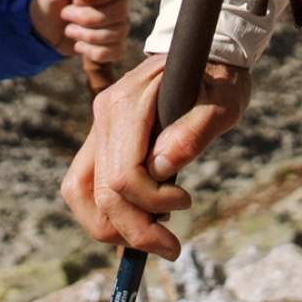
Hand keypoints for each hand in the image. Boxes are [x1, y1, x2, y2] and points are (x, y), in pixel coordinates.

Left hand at [31, 0, 132, 76]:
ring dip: (87, 35)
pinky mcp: (115, 41)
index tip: (76, 0)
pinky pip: (116, 50)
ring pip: (118, 32)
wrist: (43, 26)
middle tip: (65, 14)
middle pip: (119, 11)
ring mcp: (119, 19)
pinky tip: (78, 45)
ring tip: (68, 30)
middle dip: (87, 18)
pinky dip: (92, 51)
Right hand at [61, 54, 249, 256]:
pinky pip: (86, 184)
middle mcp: (104, 115)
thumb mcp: (222, 101)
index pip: (125, 175)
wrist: (203, 53)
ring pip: (79, 192)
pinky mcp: (102, 139)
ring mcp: (99, 127)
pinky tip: (134, 225)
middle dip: (133, 229)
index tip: (185, 204)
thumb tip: (163, 170)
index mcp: (127, 103)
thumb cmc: (218, 78)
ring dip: (110, 226)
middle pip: (100, 191)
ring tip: (149, 238)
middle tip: (170, 247)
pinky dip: (104, 212)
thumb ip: (193, 134)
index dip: (152, 204)